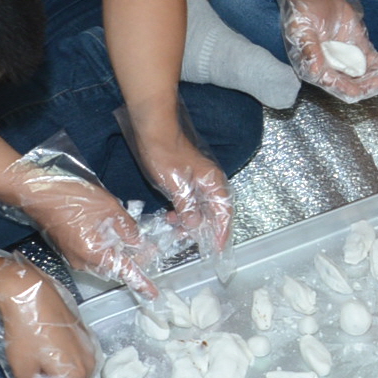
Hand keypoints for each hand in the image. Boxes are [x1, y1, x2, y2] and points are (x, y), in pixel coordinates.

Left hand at [0, 257, 99, 377]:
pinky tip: (48, 353)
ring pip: (77, 370)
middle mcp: (89, 362)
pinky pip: (77, 355)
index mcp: (77, 375)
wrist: (29, 295)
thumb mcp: (22, 369)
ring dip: (62, 375)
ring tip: (41, 370)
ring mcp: (89, 345)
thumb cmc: (25, 332)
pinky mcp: (84, 332)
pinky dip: (65, 360)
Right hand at [2, 155, 154, 295]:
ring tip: (132, 237)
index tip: (153, 294)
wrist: (38, 191)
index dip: (141, 282)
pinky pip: (91, 254)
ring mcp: (72, 256)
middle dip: (132, 260)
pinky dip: (104, 247)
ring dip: (118, 252)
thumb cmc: (73, 198)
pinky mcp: (66, 248)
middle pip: (114, 268)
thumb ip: (128, 228)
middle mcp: (83, 261)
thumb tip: (138, 242)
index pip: (125, 272)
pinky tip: (110, 231)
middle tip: (148, 248)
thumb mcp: (110, 209)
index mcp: (95, 254)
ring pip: (102, 261)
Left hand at [138, 135, 231, 256]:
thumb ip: (187, 207)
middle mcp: (210, 180)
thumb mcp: (175, 185)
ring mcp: (198, 178)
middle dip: (204, 229)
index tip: (218, 249)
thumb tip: (195, 225)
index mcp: (213, 182)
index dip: (222, 232)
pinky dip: (184, 210)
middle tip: (190, 243)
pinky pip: (190, 199)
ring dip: (191, 220)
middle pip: (214, 211)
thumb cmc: (164, 151)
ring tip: (175, 228)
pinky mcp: (186, 176)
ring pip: (201, 206)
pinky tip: (171, 215)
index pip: (224, 212)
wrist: (152, 127)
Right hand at [267, 0, 377, 102]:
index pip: (335, 85)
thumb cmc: (302, 12)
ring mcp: (349, 59)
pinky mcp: (360, 48)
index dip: (347, 89)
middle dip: (371, 85)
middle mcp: (334, 68)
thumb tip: (314, 71)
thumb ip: (309, 50)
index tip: (360, 90)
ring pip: (369, 75)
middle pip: (356, 85)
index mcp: (317, 68)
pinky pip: (376, 59)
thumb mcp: (301, 30)